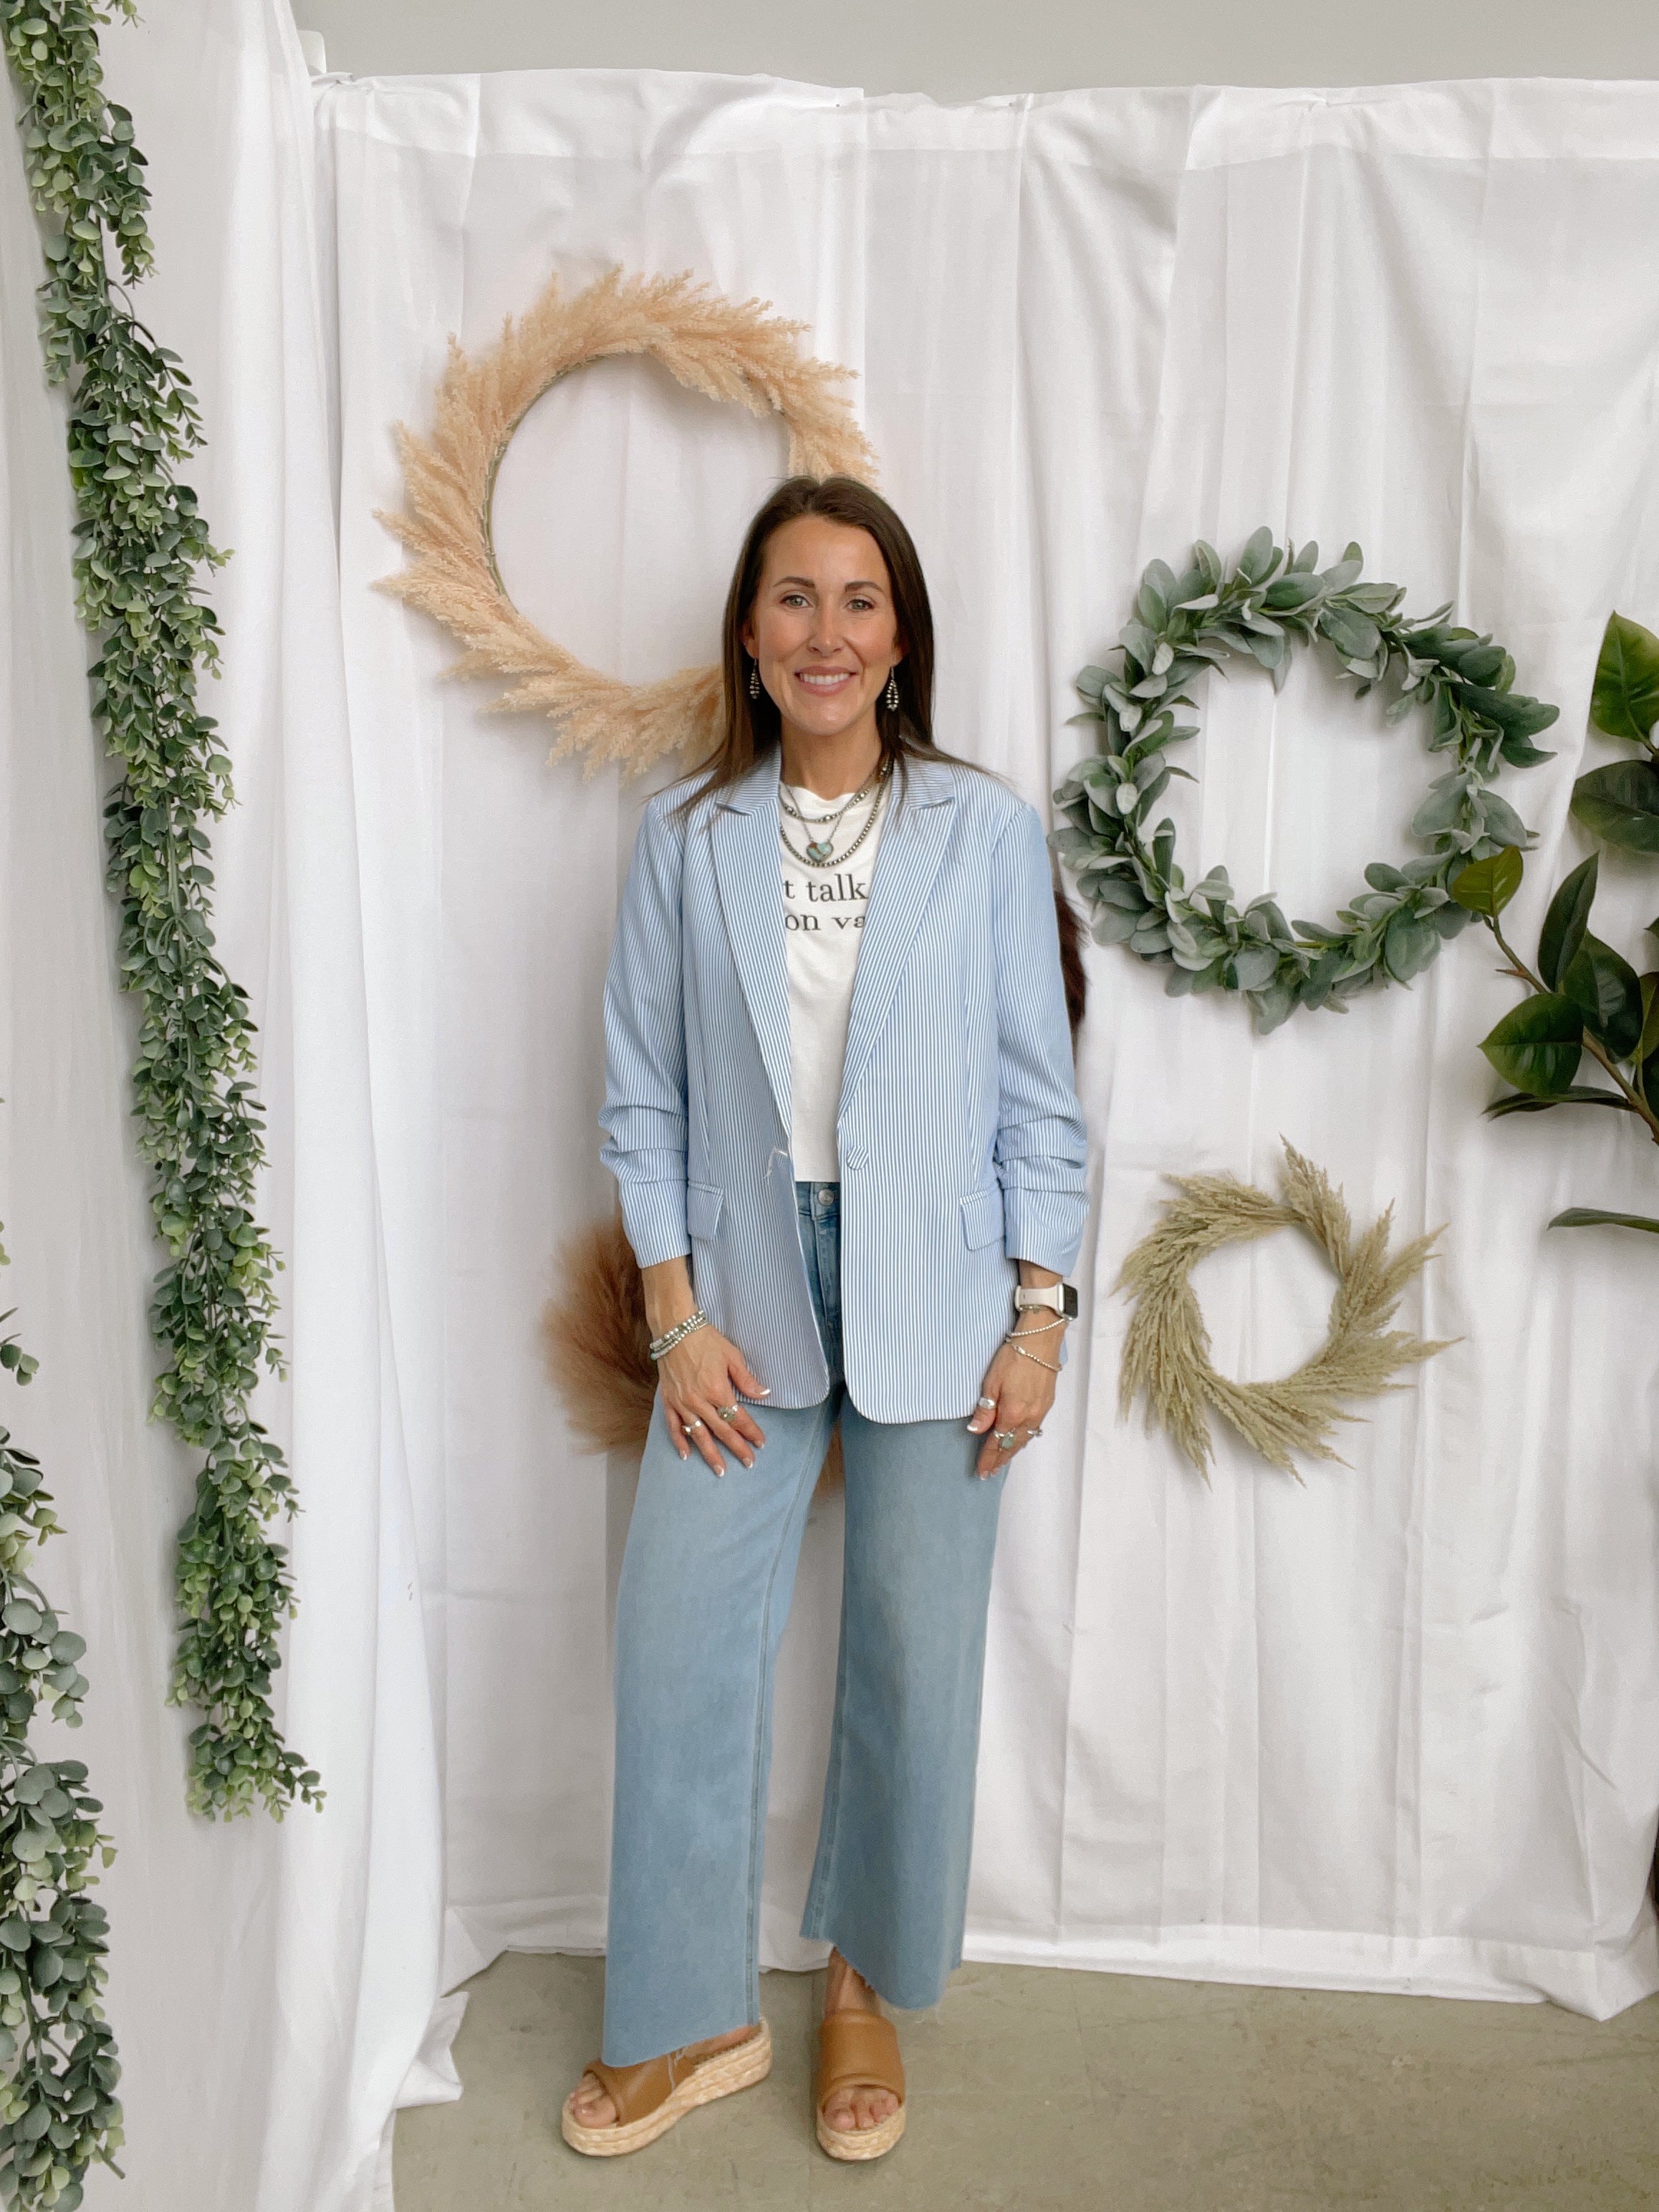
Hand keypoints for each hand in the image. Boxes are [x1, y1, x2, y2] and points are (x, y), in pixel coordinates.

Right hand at [659, 1323, 768, 1473]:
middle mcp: (699, 1401)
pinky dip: (679, 1441)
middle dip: (736, 1448)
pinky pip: (673, 1426)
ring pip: (698, 1435)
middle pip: (721, 1431)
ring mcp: (682, 1403)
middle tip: (748, 1463)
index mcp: (717, 1390)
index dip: (751, 1431)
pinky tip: (686, 1455)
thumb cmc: (706, 1340)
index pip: (738, 1418)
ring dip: (710, 1454)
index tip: (761, 1443)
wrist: (675, 1329)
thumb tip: (764, 1394)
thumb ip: (746, 1380)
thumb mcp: (732, 1356)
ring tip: (720, 1470)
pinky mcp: (669, 1400)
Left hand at [966, 1329, 1060, 1477]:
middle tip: (990, 1473)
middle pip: (1011, 1445)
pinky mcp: (1046, 1404)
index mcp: (1012, 1414)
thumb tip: (976, 1431)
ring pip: (1024, 1439)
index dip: (988, 1458)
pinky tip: (1019, 1441)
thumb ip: (985, 1410)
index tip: (981, 1471)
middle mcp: (1028, 1417)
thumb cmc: (1014, 1357)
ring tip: (1002, 1462)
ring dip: (1012, 1452)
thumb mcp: (992, 1382)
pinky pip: (1033, 1429)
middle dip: (1000, 1460)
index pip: (996, 1442)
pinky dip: (1024, 1439)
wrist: (1041, 1342)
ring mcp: (1040, 1412)